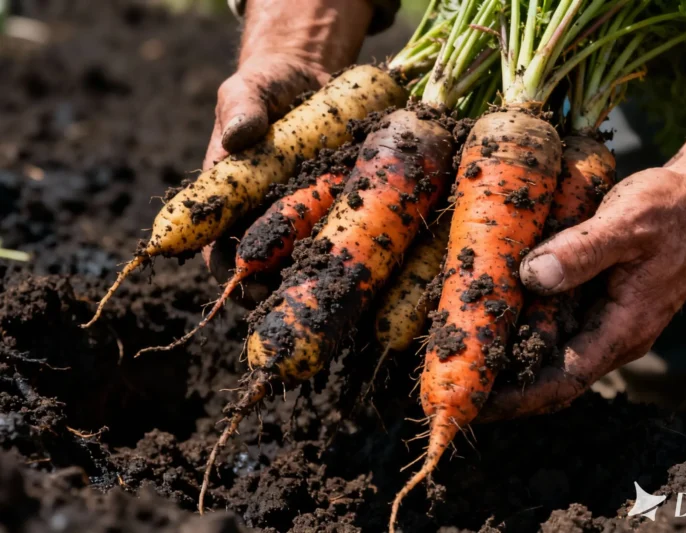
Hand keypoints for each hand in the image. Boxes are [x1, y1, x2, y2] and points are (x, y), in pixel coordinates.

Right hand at [202, 0, 372, 301]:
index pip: (221, 253)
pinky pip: (346, 234)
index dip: (234, 276)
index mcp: (231, 204)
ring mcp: (304, 218)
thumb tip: (238, 136)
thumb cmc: (266, 86)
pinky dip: (358, 250)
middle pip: (270, 270)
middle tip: (307, 302)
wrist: (311, 76)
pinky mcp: (338, 207)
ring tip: (345, 292)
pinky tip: (379, 262)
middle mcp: (266, 220)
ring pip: (311, 261)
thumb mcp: (248, 90)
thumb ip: (241, 109)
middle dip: (286, 292)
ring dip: (324, 280)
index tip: (253, 287)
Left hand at [478, 60, 685, 421]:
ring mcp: (606, 320)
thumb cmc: (671, 211)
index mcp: (623, 328)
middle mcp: (613, 335)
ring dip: (510, 360)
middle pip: (551, 377)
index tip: (474, 402)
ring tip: (462, 355)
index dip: (516, 398)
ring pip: (551, 353)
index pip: (563, 381)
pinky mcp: (598, 302)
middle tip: (455, 382)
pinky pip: (556, 326)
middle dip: (504, 387)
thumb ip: (582, 251)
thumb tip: (532, 277)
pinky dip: (524, 328)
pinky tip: (492, 315)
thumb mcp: (626, 223)